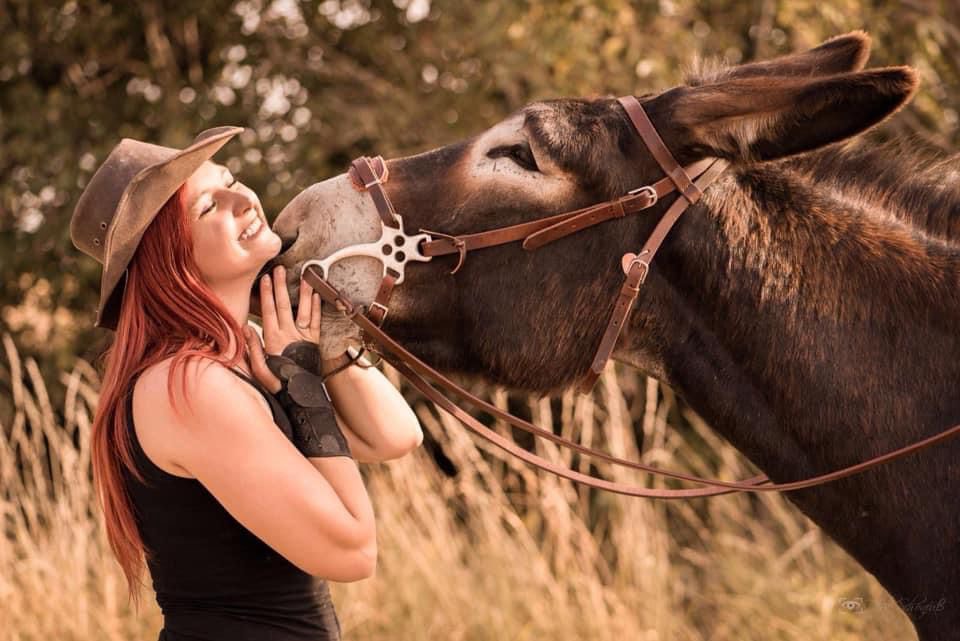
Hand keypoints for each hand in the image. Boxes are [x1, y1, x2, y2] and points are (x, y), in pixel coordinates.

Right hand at [243, 264, 321, 392]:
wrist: (300, 396)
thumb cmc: (277, 383)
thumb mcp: (259, 369)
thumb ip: (252, 347)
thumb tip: (245, 327)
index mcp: (273, 340)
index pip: (268, 311)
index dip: (266, 294)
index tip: (265, 278)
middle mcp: (289, 335)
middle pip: (284, 306)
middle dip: (280, 286)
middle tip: (280, 268)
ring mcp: (303, 337)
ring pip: (303, 310)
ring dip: (303, 292)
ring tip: (305, 276)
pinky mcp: (314, 342)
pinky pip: (315, 322)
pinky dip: (316, 308)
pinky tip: (317, 295)